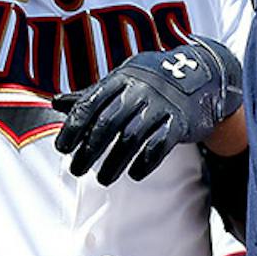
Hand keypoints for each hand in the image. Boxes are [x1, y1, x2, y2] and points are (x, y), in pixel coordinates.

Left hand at [52, 39, 241, 184]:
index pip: (91, 104)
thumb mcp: (120, 81)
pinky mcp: (180, 122)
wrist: (201, 77)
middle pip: (108, 123)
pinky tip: (134, 175)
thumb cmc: (150, 82)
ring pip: (132, 137)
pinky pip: (160, 145)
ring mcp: (161, 105)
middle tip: (75, 170)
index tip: (62, 149)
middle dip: (89, 149)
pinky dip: (145, 162)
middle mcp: (139, 90)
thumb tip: (55, 103)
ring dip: (114, 162)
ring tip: (102, 179)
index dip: (74, 127)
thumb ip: (90, 95)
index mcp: (120, 79)